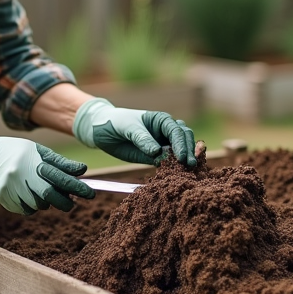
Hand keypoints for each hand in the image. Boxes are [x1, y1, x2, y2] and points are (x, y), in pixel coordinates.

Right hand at [0, 125, 95, 214]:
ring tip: (39, 189)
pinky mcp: (5, 201)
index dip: (78, 188)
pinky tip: (26, 193)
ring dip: (46, 201)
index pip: (61, 179)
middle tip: (70, 201)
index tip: (91, 193)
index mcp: (32, 163)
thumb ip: (59, 162)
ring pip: (39, 205)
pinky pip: (26, 209)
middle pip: (52, 198)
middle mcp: (22, 177)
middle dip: (65, 202)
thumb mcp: (37, 151)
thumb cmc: (14, 151)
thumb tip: (81, 171)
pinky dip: (31, 205)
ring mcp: (12, 191)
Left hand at [72, 98, 196, 166]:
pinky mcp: (156, 157)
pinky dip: (177, 166)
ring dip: (187, 158)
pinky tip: (182, 173)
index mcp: (161, 120)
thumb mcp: (127, 127)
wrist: (101, 130)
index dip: (181, 144)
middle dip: (189, 151)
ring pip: (181, 149)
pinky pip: (169, 162)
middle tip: (190, 165)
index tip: (181, 157)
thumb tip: (158, 152)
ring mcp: (162, 144)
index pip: (176, 131)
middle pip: (185, 139)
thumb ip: (142, 138)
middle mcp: (166, 131)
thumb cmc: (115, 122)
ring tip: (191, 170)